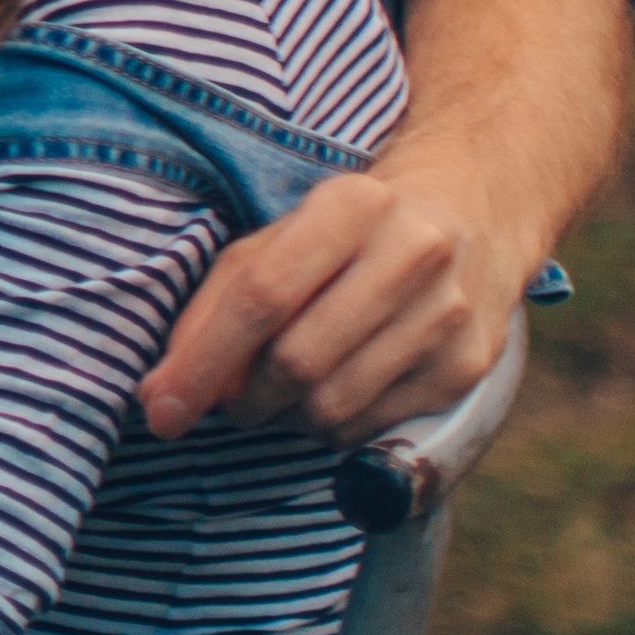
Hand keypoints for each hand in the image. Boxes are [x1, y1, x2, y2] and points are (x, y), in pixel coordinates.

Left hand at [139, 161, 520, 441]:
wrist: (474, 213)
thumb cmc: (351, 233)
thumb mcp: (279, 239)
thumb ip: (216, 306)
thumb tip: (166, 394)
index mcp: (351, 206)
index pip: (262, 296)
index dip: (203, 361)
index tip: (160, 408)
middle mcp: (411, 253)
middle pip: (298, 360)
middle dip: (244, 399)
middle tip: (230, 402)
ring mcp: (449, 313)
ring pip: (335, 405)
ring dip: (285, 418)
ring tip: (278, 396)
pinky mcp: (470, 365)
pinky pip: (374, 427)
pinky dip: (332, 428)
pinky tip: (330, 396)